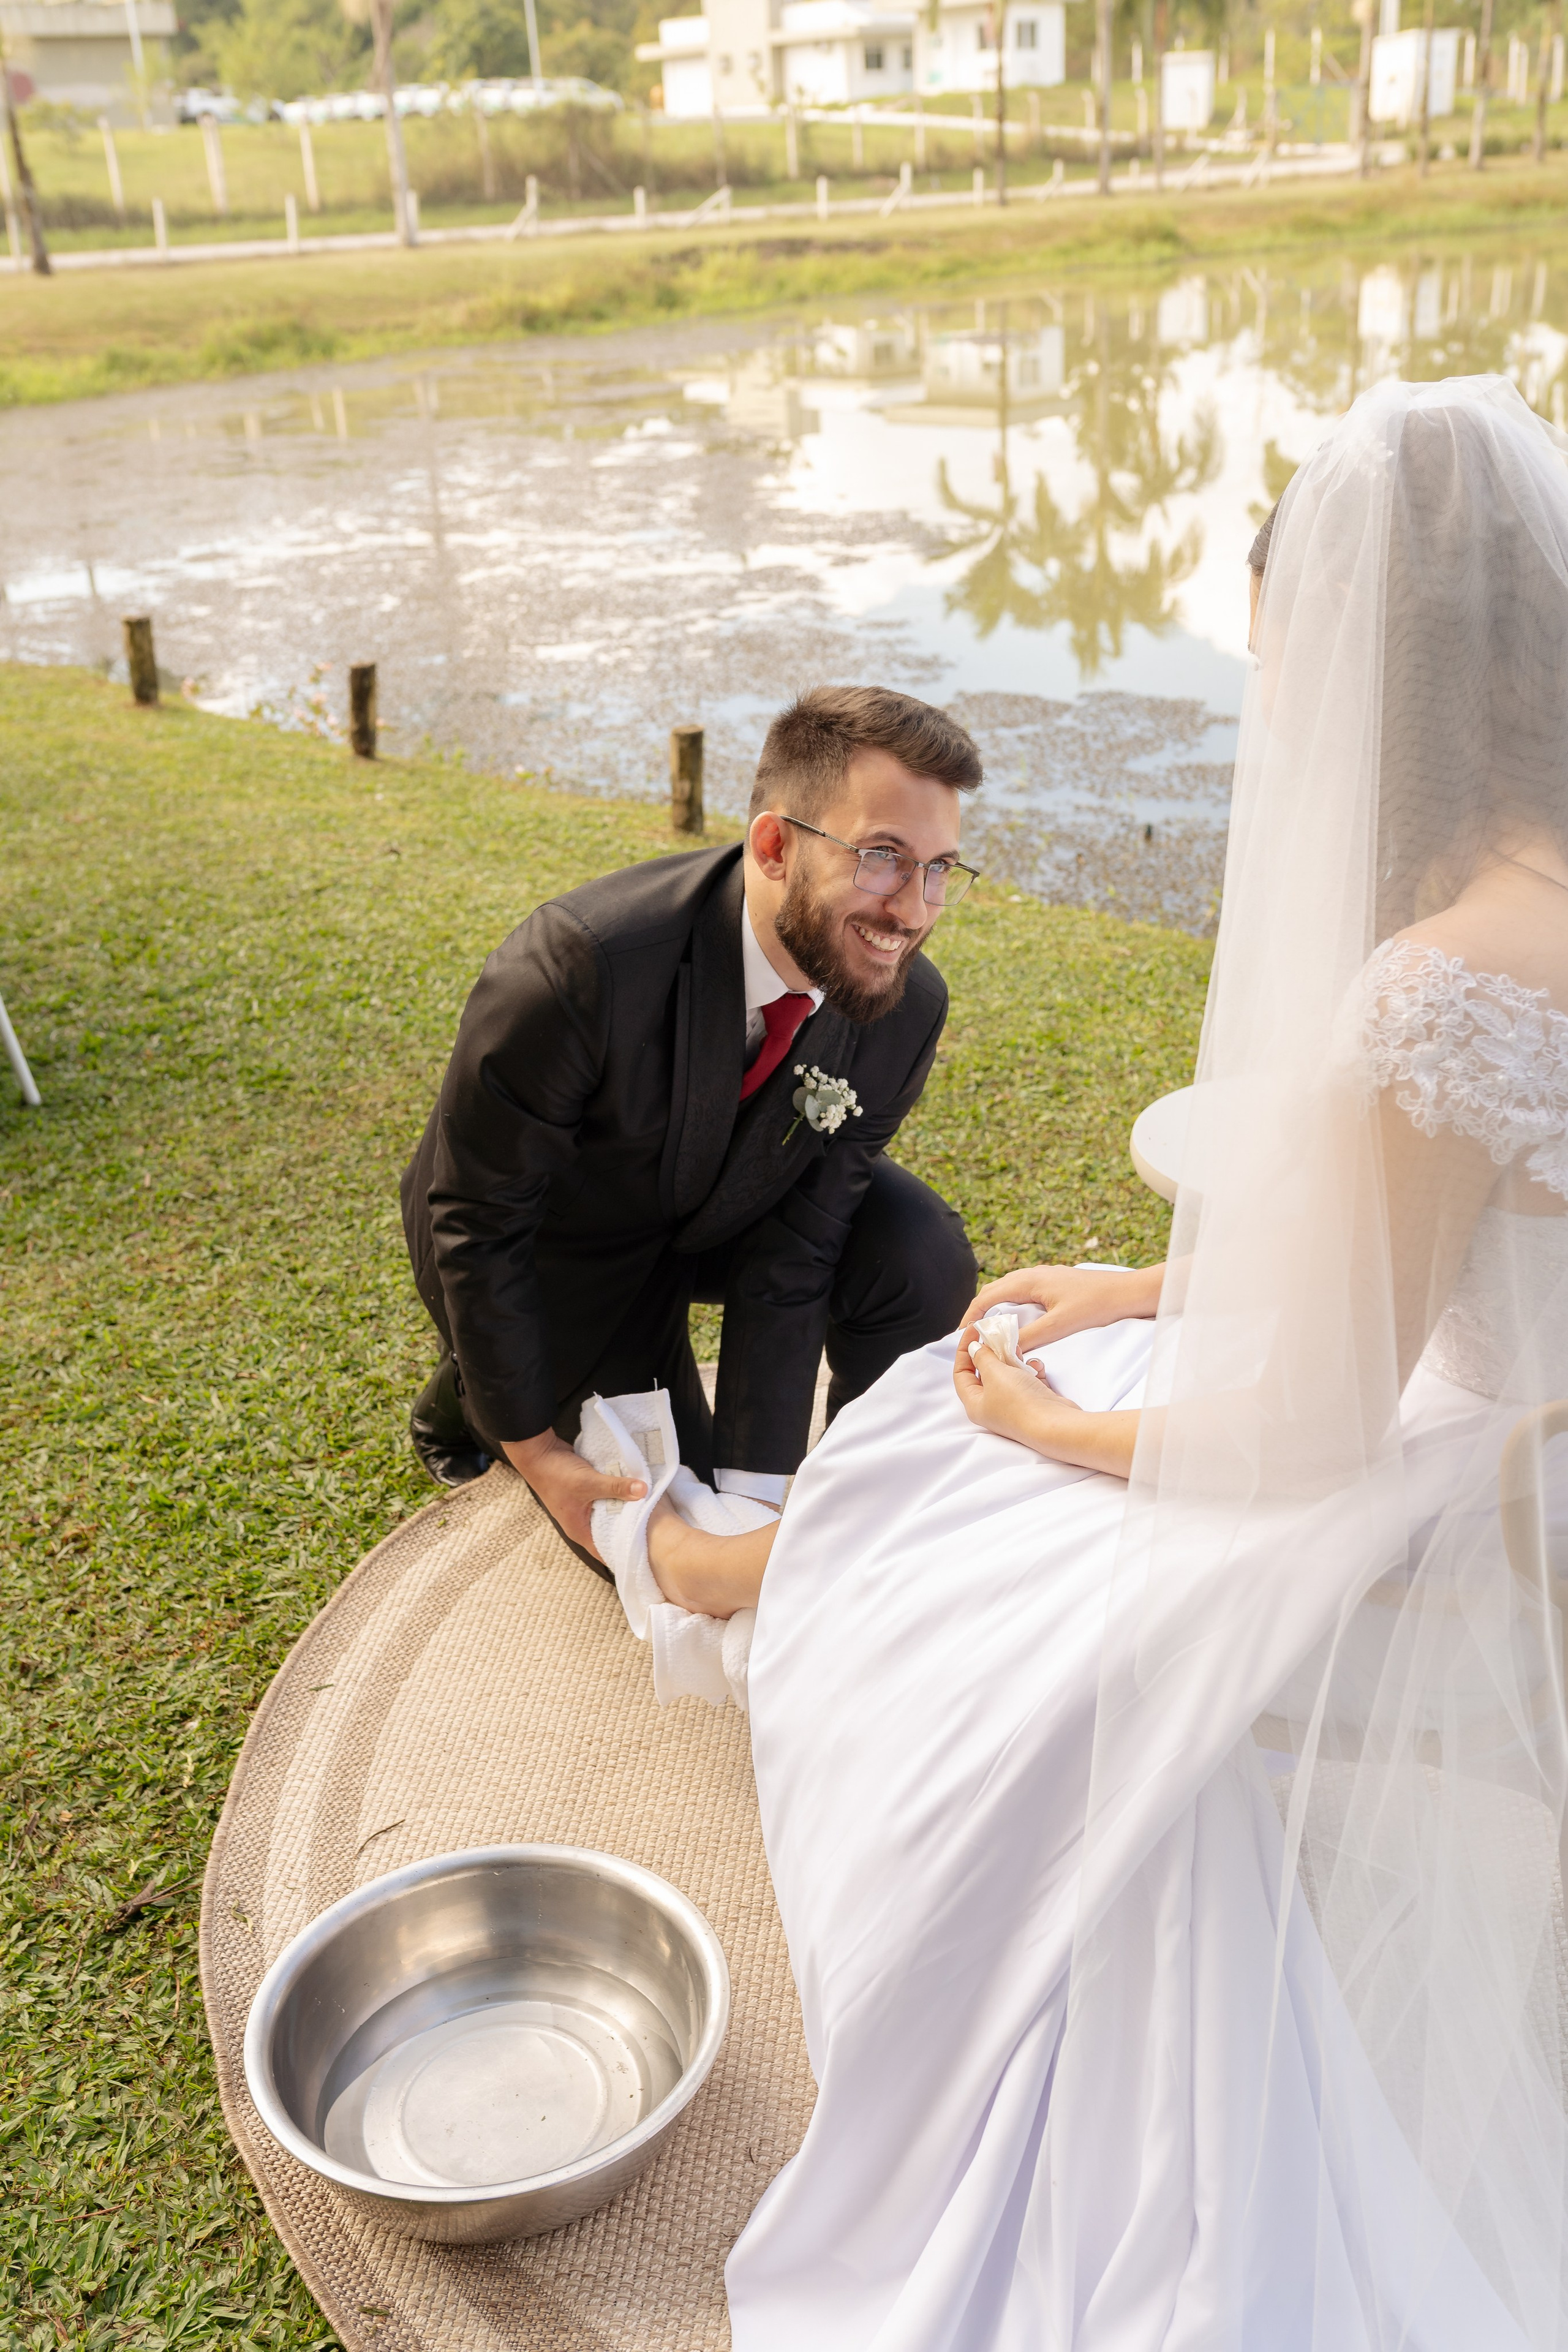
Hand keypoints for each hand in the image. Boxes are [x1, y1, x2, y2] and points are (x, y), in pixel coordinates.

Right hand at [502, 1428, 645, 1559]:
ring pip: (610, 1511)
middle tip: (655, 1526)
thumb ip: (616, 1487)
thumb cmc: (556, 1474)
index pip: (606, 1550)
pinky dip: (618, 1493)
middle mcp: (582, 1522)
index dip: (625, 1551)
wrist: (538, 1452)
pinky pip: (607, 1496)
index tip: (648, 1550)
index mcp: (580, 1530)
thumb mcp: (589, 1483)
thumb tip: (644, 1491)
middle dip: (630, 1527)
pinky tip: (634, 1489)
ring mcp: (584, 1506)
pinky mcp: (587, 1491)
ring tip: (650, 1507)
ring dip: (625, 1507)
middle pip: (611, 1530)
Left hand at [954, 1323, 1065, 1446]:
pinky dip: (1030, 1370)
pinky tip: (1036, 1366)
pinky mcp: (1033, 1401)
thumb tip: (974, 1349)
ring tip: (1018, 1347)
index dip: (964, 1350)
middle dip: (992, 1353)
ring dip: (1012, 1359)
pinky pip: (1027, 1380)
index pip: (961, 1373)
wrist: (1055, 1424)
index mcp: (975, 1404)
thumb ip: (983, 1358)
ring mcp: (1013, 1405)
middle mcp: (991, 1406)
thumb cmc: (1019, 1401)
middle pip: (985, 1373)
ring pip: (1008, 1375)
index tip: (974, 1330)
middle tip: (998, 1336)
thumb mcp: (994, 1374)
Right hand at [964, 1260, 1162, 1352]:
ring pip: (1010, 1291)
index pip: (988, 1296)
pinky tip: (1019, 1323)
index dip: (971, 1315)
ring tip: (990, 1331)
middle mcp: (1033, 1275)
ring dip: (996, 1309)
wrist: (1129, 1292)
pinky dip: (1013, 1307)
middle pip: (995, 1291)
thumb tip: (1004, 1348)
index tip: (962, 1334)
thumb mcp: (1060, 1325)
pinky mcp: (1055, 1284)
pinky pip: (1024, 1293)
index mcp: (1029, 1280)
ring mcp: (1045, 1278)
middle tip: (971, 1334)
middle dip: (980, 1312)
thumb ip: (1030, 1336)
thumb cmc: (1097, 1305)